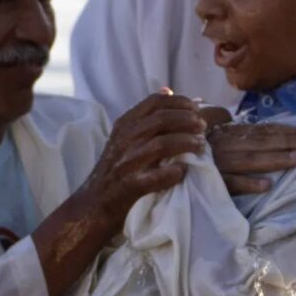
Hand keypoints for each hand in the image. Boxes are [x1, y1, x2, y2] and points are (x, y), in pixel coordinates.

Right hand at [85, 91, 206, 226]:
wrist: (92, 204)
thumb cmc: (115, 171)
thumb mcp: (125, 138)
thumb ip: (145, 116)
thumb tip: (168, 91)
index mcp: (124, 126)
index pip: (154, 103)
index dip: (180, 102)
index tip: (197, 109)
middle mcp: (123, 140)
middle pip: (160, 120)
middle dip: (187, 120)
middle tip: (203, 127)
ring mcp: (125, 163)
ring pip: (160, 145)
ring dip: (185, 143)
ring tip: (200, 146)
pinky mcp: (129, 187)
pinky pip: (155, 177)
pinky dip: (172, 173)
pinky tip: (182, 172)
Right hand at [208, 122, 295, 194]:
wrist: (169, 160)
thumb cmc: (201, 149)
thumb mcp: (221, 135)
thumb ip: (243, 134)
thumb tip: (275, 132)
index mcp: (231, 132)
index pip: (263, 130)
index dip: (286, 131)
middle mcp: (226, 144)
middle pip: (260, 142)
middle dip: (287, 141)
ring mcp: (218, 163)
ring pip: (249, 160)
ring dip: (273, 159)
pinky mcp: (211, 182)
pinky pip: (231, 184)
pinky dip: (248, 184)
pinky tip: (267, 186)